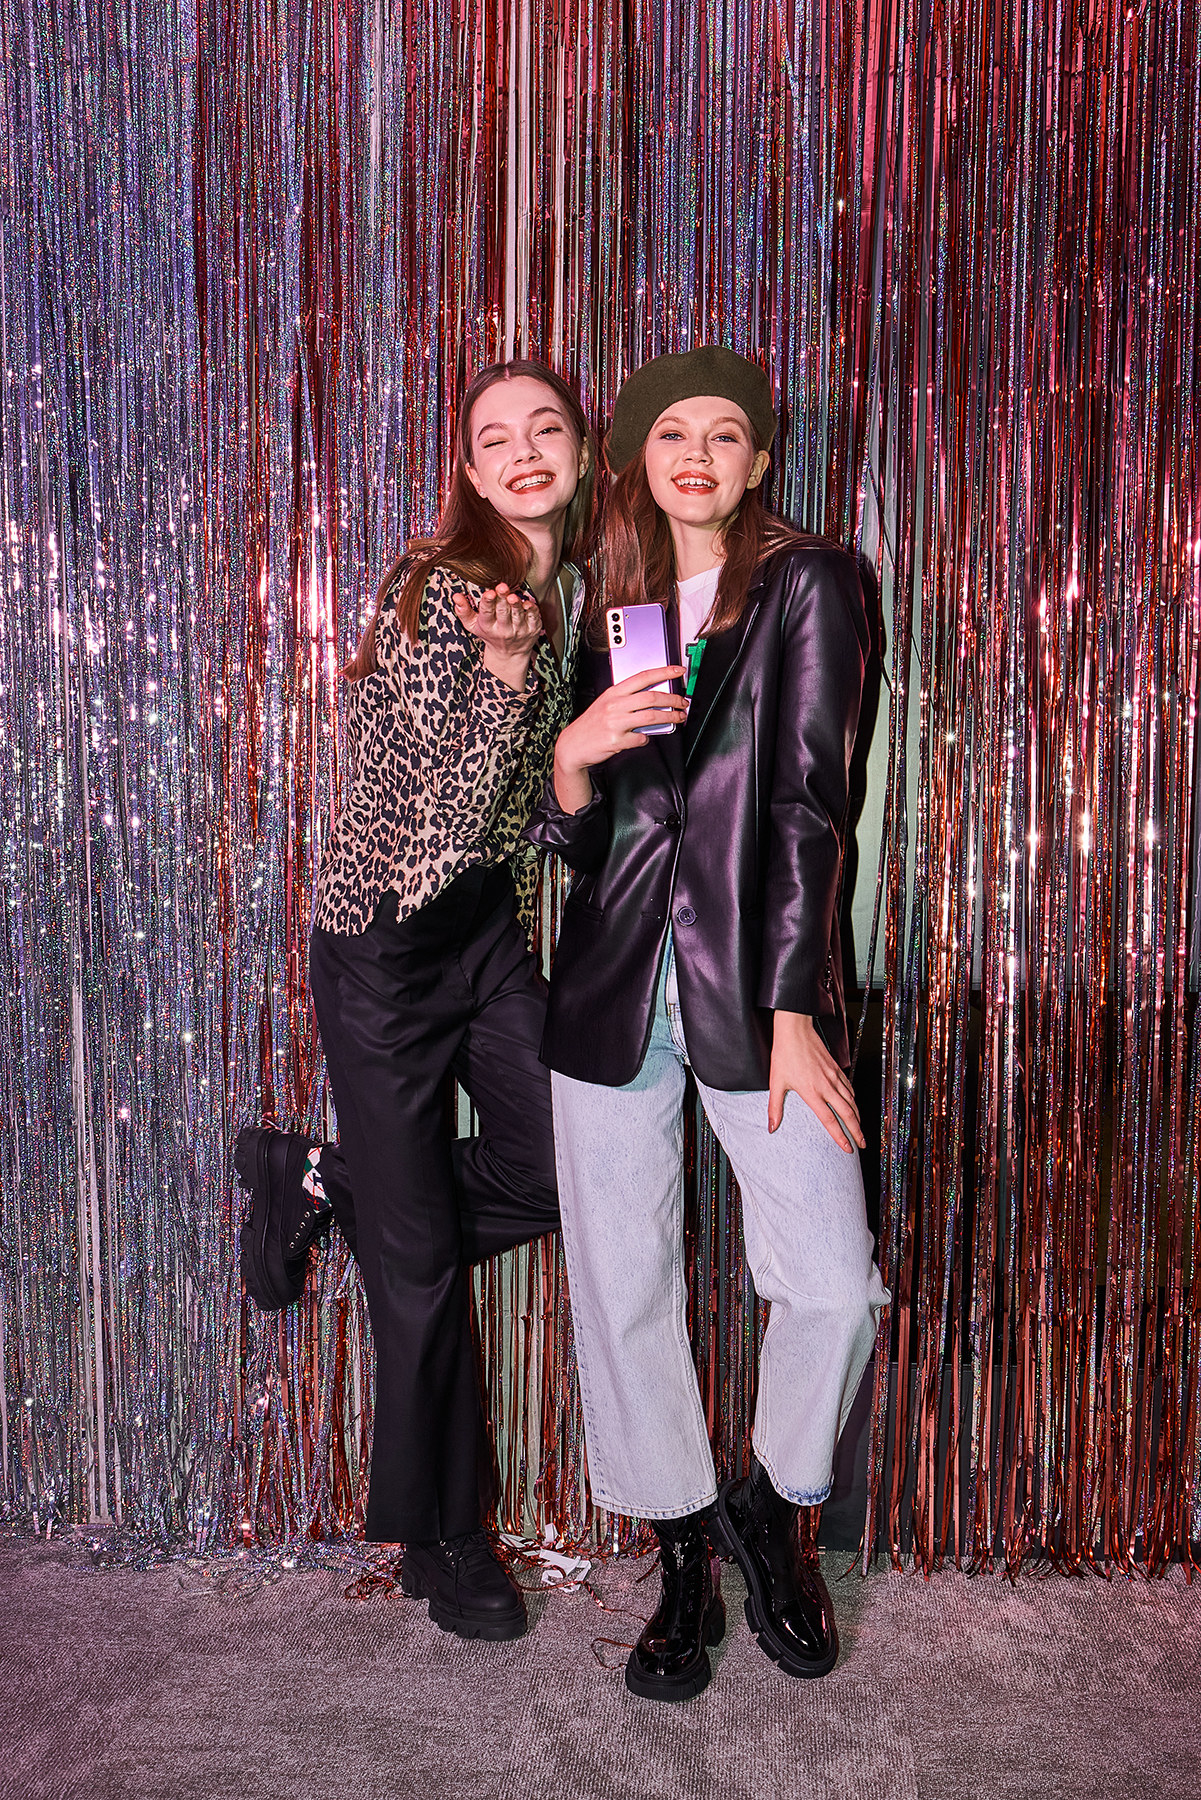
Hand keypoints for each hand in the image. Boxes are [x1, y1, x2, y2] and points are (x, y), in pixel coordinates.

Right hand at [451, 582, 542, 689]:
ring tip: (512, 596)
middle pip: (503, 612)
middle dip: (502, 599)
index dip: (488, 602)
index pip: (487, 613)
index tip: (489, 593)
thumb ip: (463, 611)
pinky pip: (533, 618)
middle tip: (502, 587)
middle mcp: (504, 630)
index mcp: (488, 626)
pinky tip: (527, 603)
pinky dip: (531, 610)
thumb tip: (455, 596)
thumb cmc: (490, 634)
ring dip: (515, 605)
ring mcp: (520, 630)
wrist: (510, 654)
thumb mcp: (473, 625)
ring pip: (517, 615)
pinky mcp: (533, 629)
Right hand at [553, 666, 688, 811]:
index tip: (678, 671)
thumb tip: (653, 700)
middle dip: (673, 699)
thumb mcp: (606, 705)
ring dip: (670, 717)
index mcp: (614, 693)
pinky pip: (641, 739)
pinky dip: (646, 739)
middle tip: (683, 702)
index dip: (663, 672)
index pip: (642, 677)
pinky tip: (644, 738)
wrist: (573, 744)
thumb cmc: (591, 724)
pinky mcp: (616, 740)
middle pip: (652, 697)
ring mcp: (615, 722)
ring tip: (678, 718)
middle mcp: (615, 705)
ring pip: (651, 717)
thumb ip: (627, 700)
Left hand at [767, 1011, 865, 1151]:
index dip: (840, 1136)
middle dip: (856, 1131)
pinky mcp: (836, 1069)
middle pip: (847, 1114)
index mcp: (812, 1092)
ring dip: (857, 1117)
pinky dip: (854, 1099)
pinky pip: (849, 1088)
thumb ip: (775, 1108)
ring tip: (860, 1129)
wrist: (795, 1031)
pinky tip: (854, 1105)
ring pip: (851, 1101)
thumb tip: (771, 1127)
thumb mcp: (776, 1083)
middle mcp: (826, 1086)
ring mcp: (834, 1077)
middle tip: (862, 1144)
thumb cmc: (784, 1055)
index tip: (847, 1148)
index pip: (829, 1120)